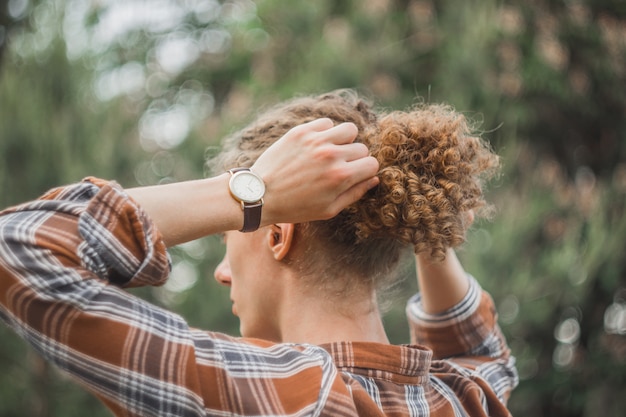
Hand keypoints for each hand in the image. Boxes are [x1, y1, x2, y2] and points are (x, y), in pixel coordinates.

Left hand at [251, 118, 379, 224]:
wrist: (260, 195)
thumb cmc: (295, 207)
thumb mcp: (329, 209)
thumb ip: (355, 193)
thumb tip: (374, 179)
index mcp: (341, 176)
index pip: (372, 163)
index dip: (365, 171)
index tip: (355, 175)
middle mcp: (331, 155)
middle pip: (361, 148)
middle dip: (355, 158)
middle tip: (339, 167)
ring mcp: (316, 141)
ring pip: (348, 129)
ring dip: (344, 140)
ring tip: (332, 151)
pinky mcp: (301, 131)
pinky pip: (326, 123)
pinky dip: (326, 132)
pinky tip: (316, 145)